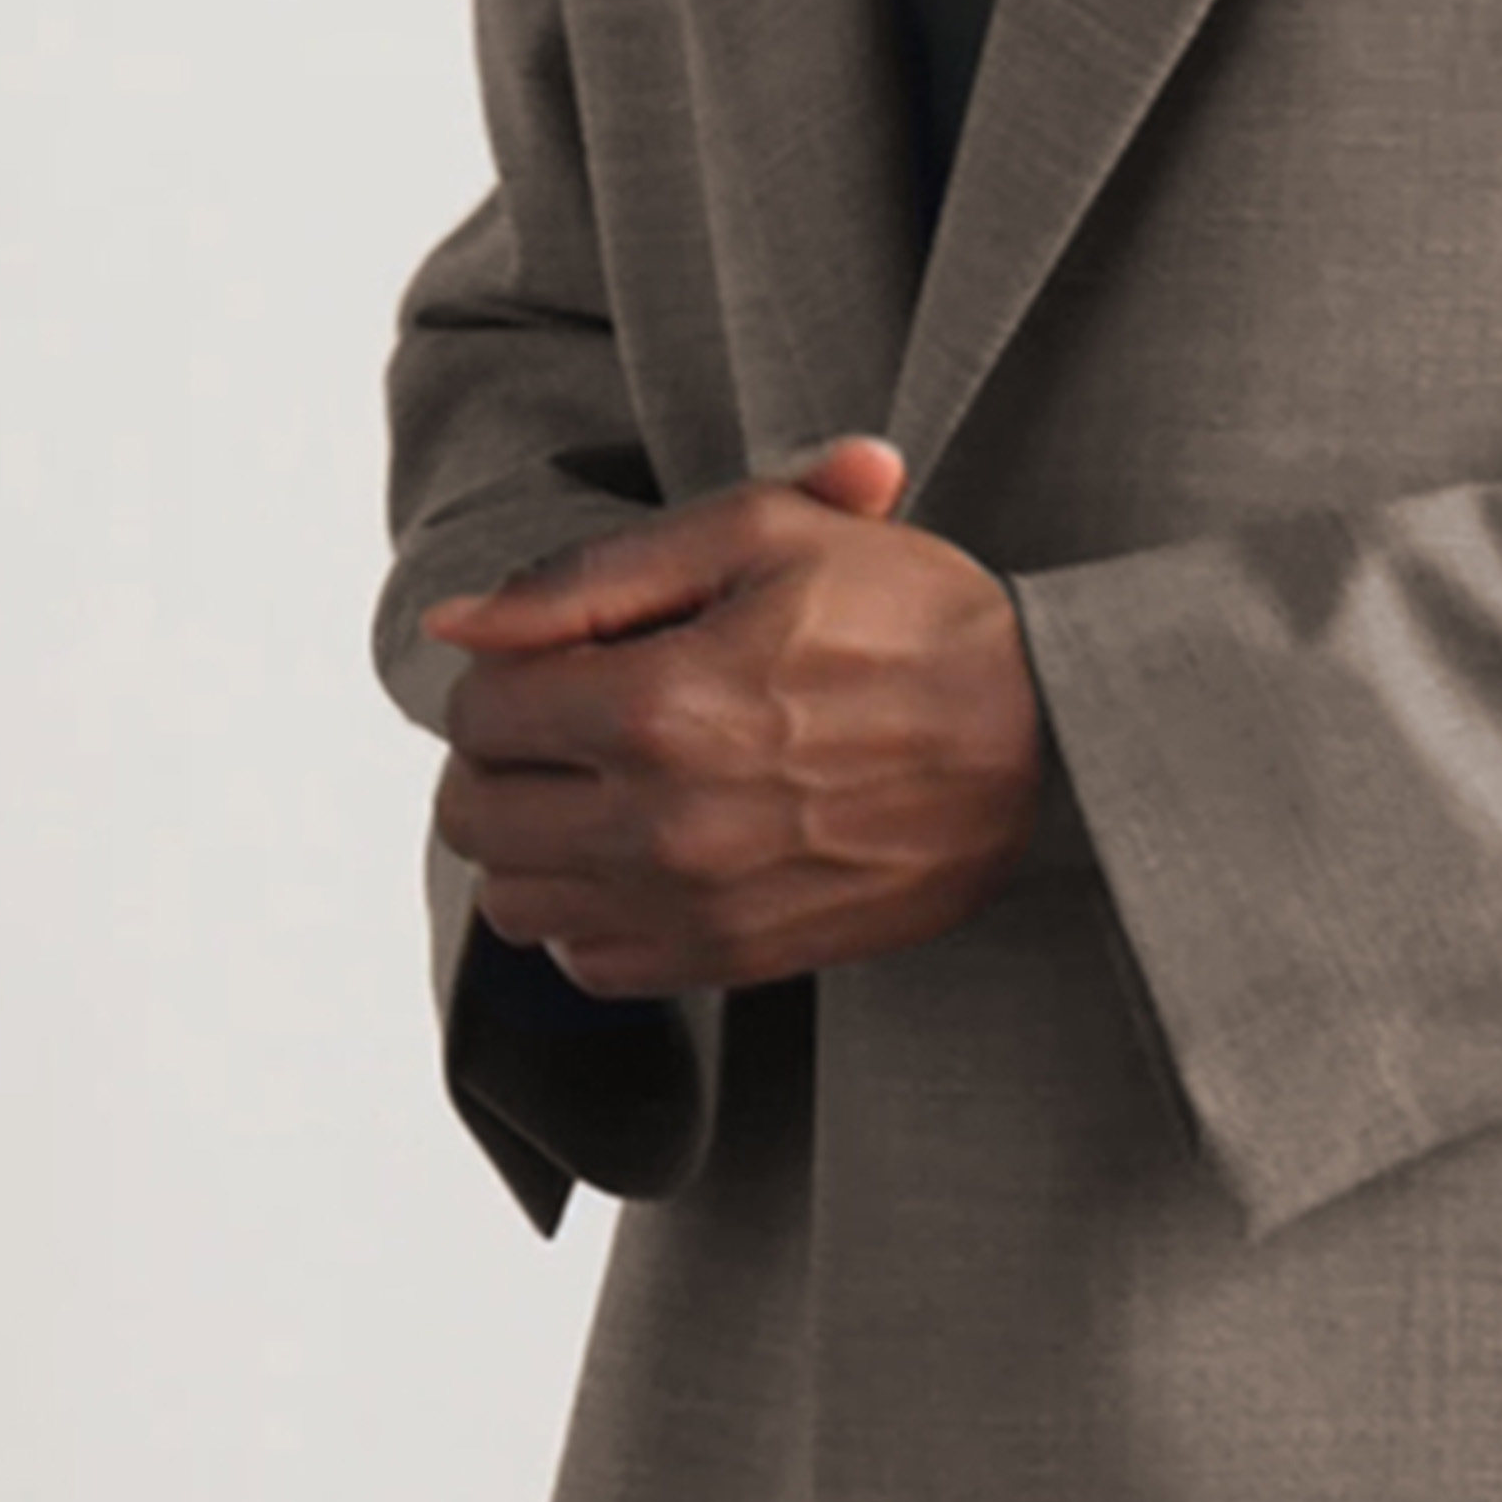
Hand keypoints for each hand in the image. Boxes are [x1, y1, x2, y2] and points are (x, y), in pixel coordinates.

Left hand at [420, 435, 1051, 996]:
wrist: (1047, 738)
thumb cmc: (909, 615)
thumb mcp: (759, 536)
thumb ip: (589, 576)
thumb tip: (454, 626)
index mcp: (661, 703)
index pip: (478, 711)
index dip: (504, 672)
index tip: (565, 659)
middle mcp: (665, 823)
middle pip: (475, 817)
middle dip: (498, 761)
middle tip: (566, 724)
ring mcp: (699, 905)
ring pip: (516, 904)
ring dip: (534, 844)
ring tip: (601, 791)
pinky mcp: (737, 959)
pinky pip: (591, 966)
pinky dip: (591, 915)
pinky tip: (646, 855)